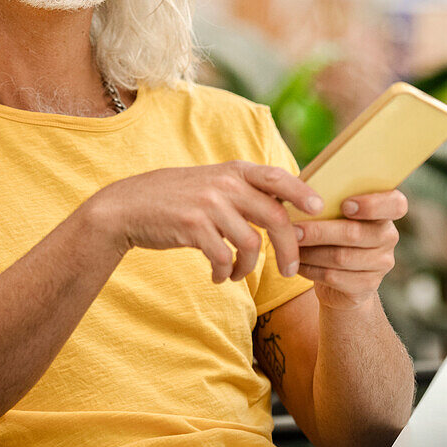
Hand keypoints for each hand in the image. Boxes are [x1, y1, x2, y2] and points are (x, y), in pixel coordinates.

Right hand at [90, 161, 323, 283]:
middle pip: (275, 217)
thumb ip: (242, 189)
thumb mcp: (210, 182)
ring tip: (236, 274)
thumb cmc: (174, 199)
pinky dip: (224, 272)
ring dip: (248, 267)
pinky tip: (218, 276)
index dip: (302, 193)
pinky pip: (223, 257)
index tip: (319, 210)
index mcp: (233, 171)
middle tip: (290, 270)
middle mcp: (224, 183)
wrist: (126, 208)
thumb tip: (283, 206)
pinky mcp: (193, 227)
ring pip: (250, 243)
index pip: (278, 178)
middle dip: (289, 248)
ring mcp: (208, 204)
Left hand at [295, 190, 408, 310]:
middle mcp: (388, 236)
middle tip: (293, 229)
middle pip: (356, 233)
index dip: (372, 205)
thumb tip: (301, 188)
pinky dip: (310, 269)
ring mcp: (381, 263)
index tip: (345, 205)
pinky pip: (334, 277)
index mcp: (386, 210)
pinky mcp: (367, 286)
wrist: (339, 276)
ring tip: (289, 245)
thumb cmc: (332, 228)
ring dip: (311, 251)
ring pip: (342, 257)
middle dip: (320, 231)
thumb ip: (328, 196)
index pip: (396, 204)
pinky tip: (296, 262)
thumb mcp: (333, 210)